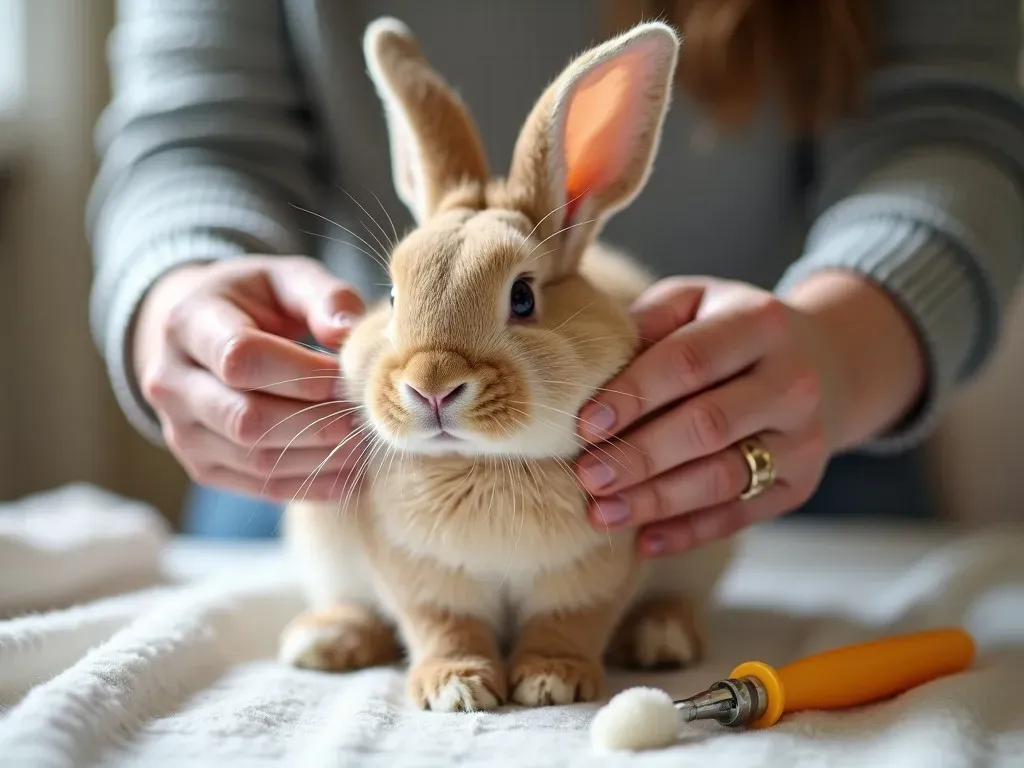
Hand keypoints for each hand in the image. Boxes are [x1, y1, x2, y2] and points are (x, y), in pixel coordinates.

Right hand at [133, 256, 366, 501]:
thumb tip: (350, 332)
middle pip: (246, 418)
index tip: (350, 376)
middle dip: (316, 421)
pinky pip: (260, 487)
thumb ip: (324, 297)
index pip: (240, 358)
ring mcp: (181, 431)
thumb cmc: (254, 301)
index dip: (303, 373)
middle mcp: (170, 382)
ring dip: (320, 457)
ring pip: (255, 459)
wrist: (202, 336)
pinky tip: (352, 475)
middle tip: (366, 418)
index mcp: (187, 323)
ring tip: (366, 445)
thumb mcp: (286, 278)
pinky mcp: (202, 467)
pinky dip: (313, 484)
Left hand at [574, 276, 842, 556]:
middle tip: (587, 476)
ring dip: (656, 501)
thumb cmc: (729, 331)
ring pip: (722, 478)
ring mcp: (802, 439)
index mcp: (760, 324)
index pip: (690, 361)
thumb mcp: (695, 302)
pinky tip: (643, 541)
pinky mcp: (798, 485)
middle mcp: (792, 382)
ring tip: (601, 512)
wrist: (824, 361)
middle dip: (640, 455)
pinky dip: (688, 533)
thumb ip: (648, 322)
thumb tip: (587, 366)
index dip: (634, 395)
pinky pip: (739, 516)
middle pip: (708, 426)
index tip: (585, 424)